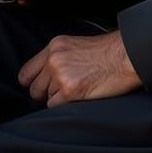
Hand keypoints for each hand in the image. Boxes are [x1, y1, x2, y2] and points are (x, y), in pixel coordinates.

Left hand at [18, 31, 141, 107]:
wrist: (125, 56)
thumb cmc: (106, 53)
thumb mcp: (75, 46)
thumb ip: (57, 57)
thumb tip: (44, 76)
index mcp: (54, 46)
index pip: (26, 71)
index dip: (33, 83)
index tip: (41, 88)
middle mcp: (54, 58)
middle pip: (33, 88)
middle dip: (45, 94)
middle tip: (62, 92)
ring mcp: (60, 74)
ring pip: (45, 99)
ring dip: (58, 99)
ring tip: (77, 91)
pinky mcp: (70, 90)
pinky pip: (55, 107)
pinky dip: (65, 106)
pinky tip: (79, 97)